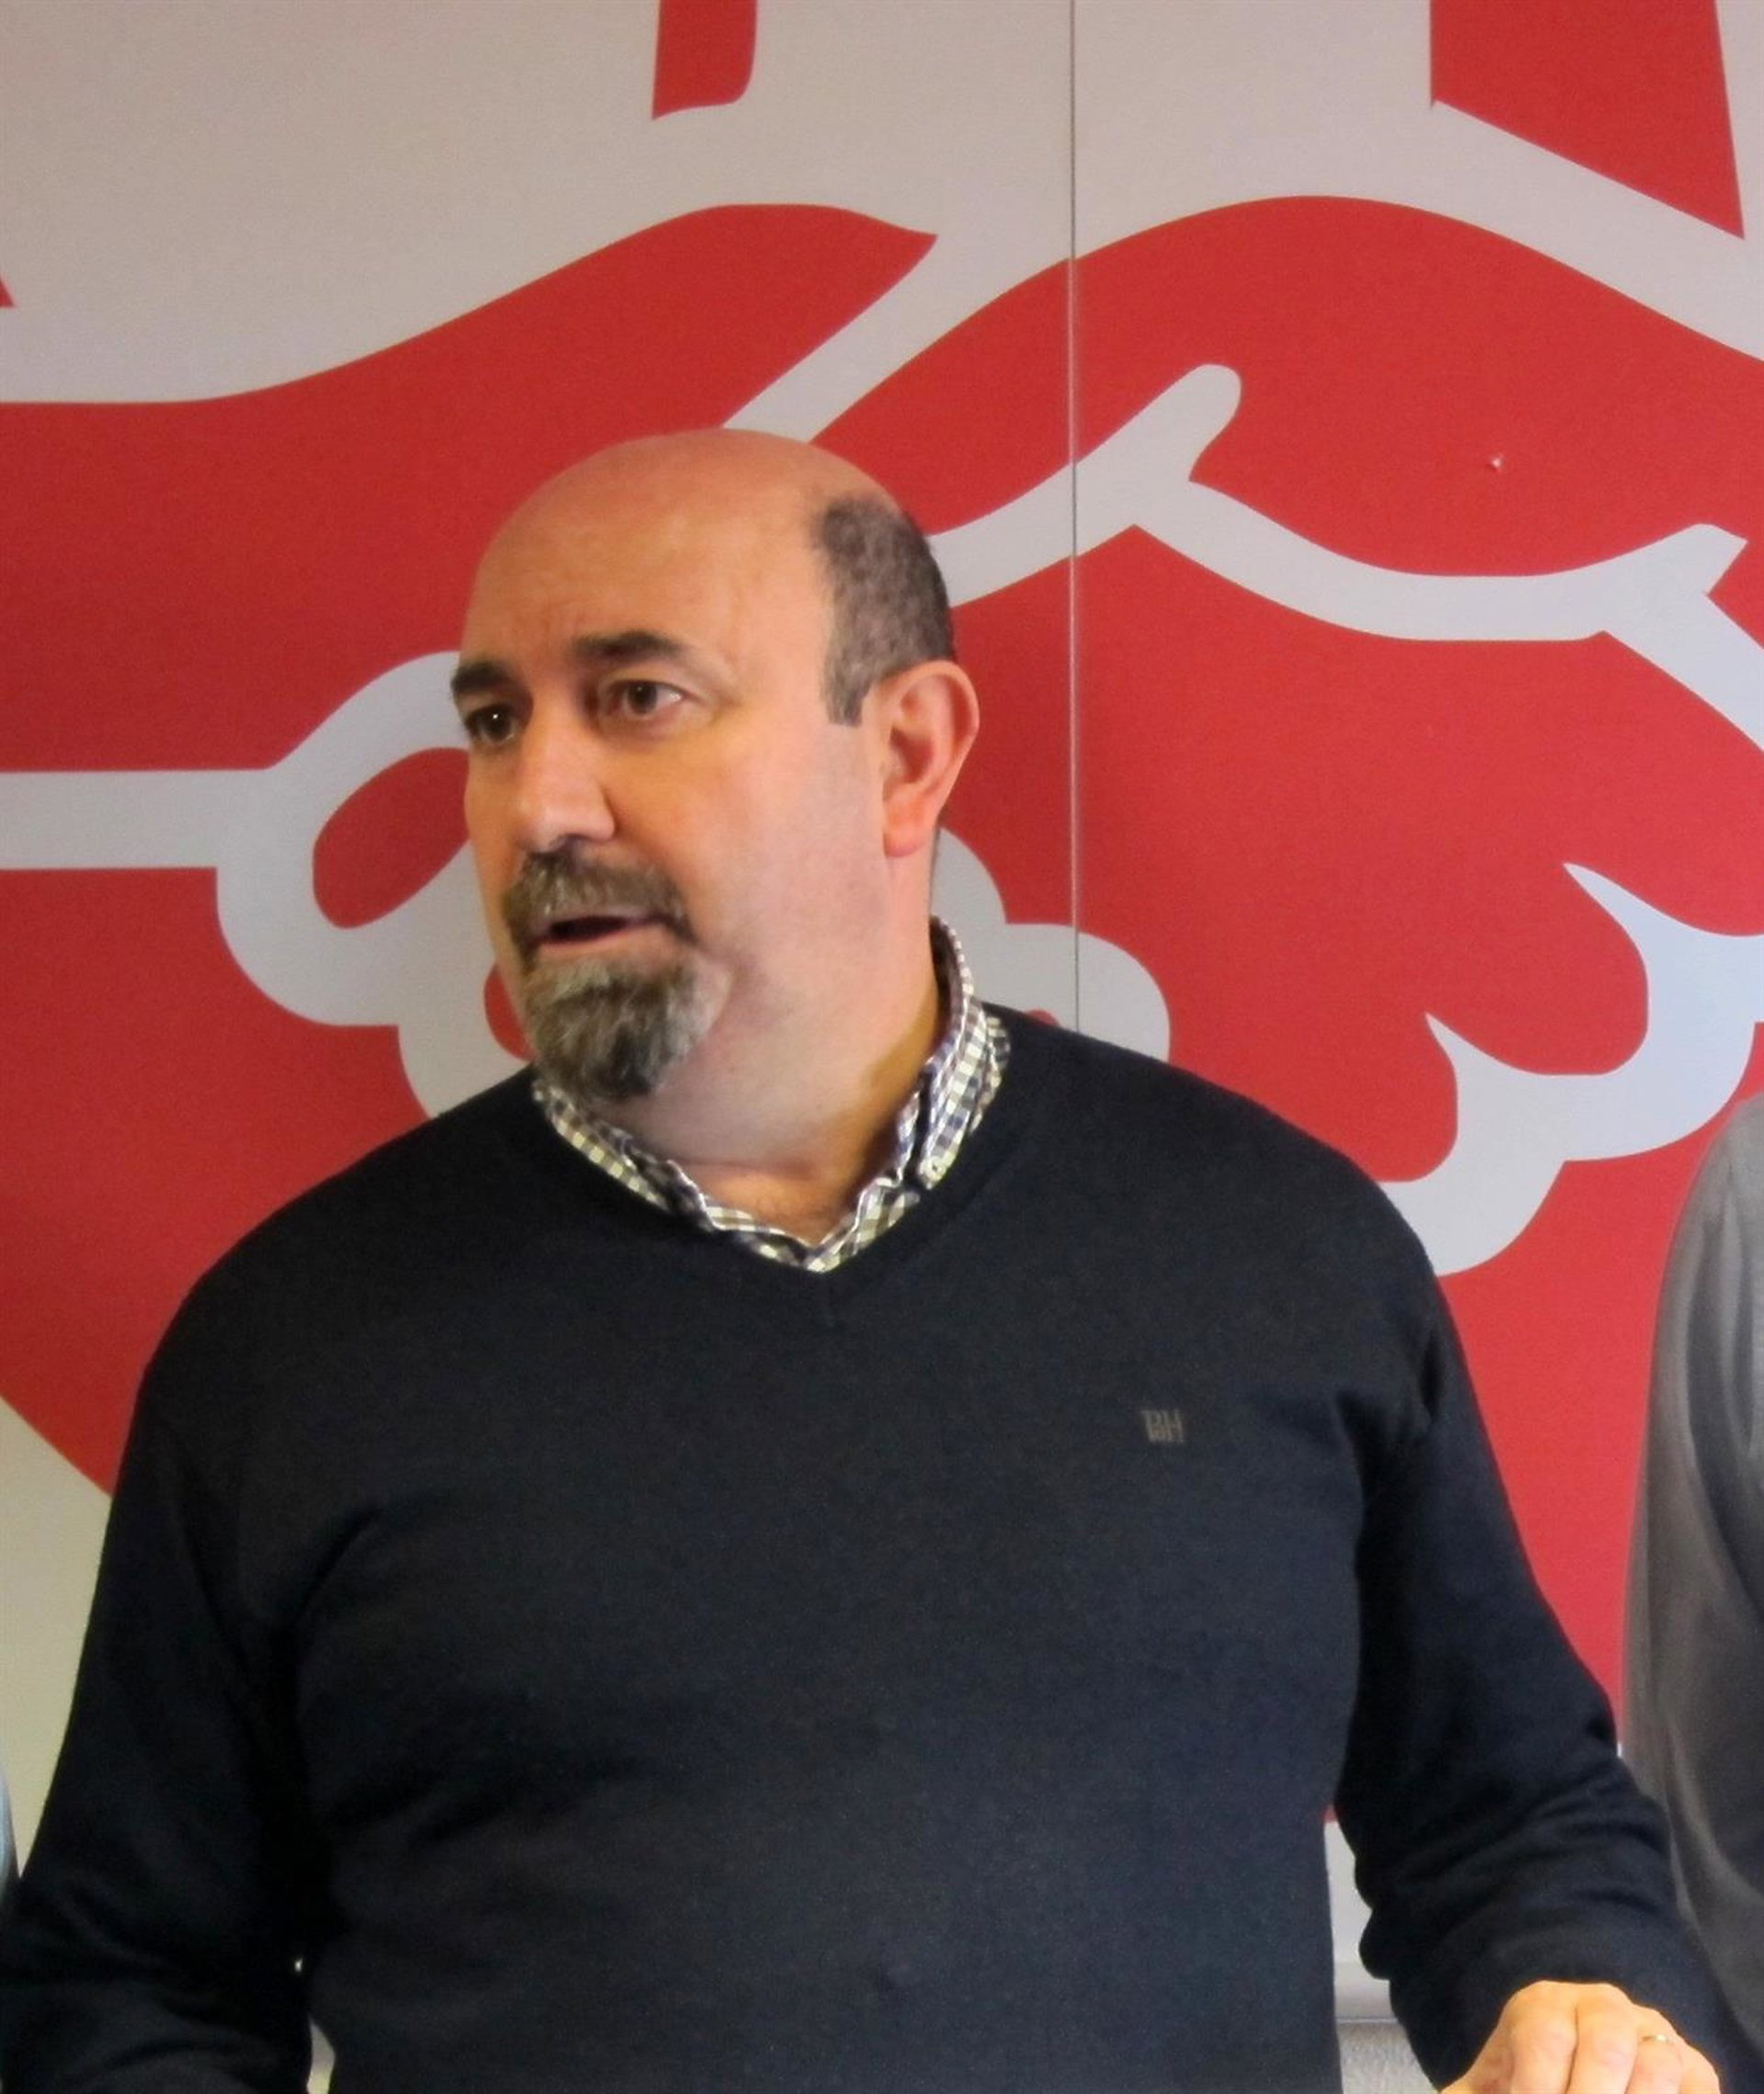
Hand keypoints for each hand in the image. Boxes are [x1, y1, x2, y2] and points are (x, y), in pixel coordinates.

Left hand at [1444, 1982, 1718, 2093]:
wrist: (1578, 2059)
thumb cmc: (1528, 2080)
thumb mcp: (1492, 2085)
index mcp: (1545, 2005)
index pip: (1544, 2036)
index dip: (1536, 2086)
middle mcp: (1602, 2007)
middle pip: (1604, 2045)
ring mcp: (1653, 2033)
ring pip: (1657, 2063)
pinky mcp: (1695, 2067)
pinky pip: (1697, 2084)